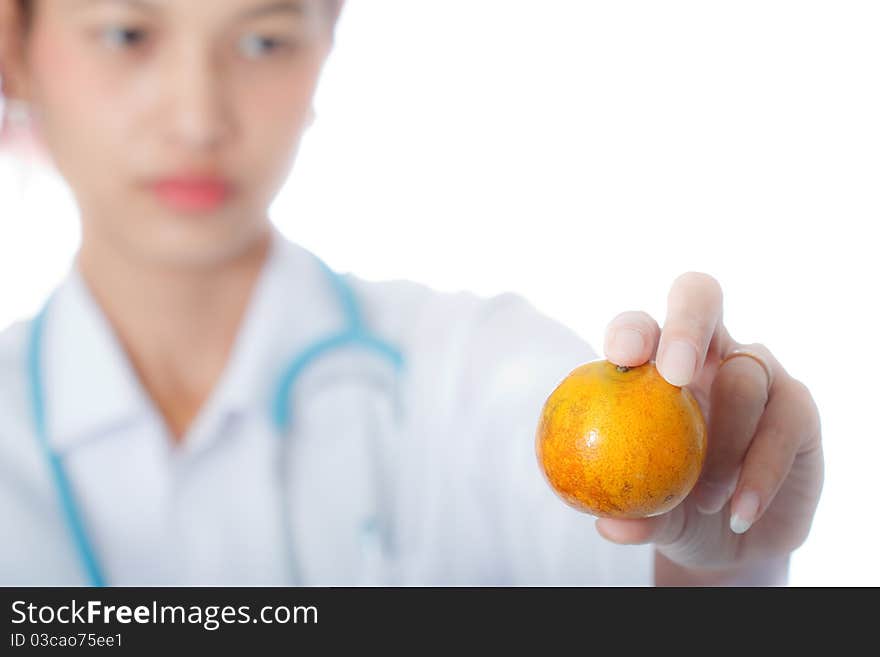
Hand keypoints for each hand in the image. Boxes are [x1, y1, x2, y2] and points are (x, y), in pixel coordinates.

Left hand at [597, 272, 823, 570]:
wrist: (729, 538)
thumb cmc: (671, 509)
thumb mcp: (648, 515)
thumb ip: (632, 513)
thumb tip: (607, 524)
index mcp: (654, 362)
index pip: (639, 325)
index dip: (630, 330)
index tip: (621, 358)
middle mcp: (707, 351)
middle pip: (699, 300)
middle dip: (686, 326)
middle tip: (676, 375)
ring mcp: (756, 371)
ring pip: (744, 379)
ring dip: (723, 443)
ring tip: (704, 502)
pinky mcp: (798, 407)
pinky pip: (783, 426)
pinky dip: (758, 472)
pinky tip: (739, 512)